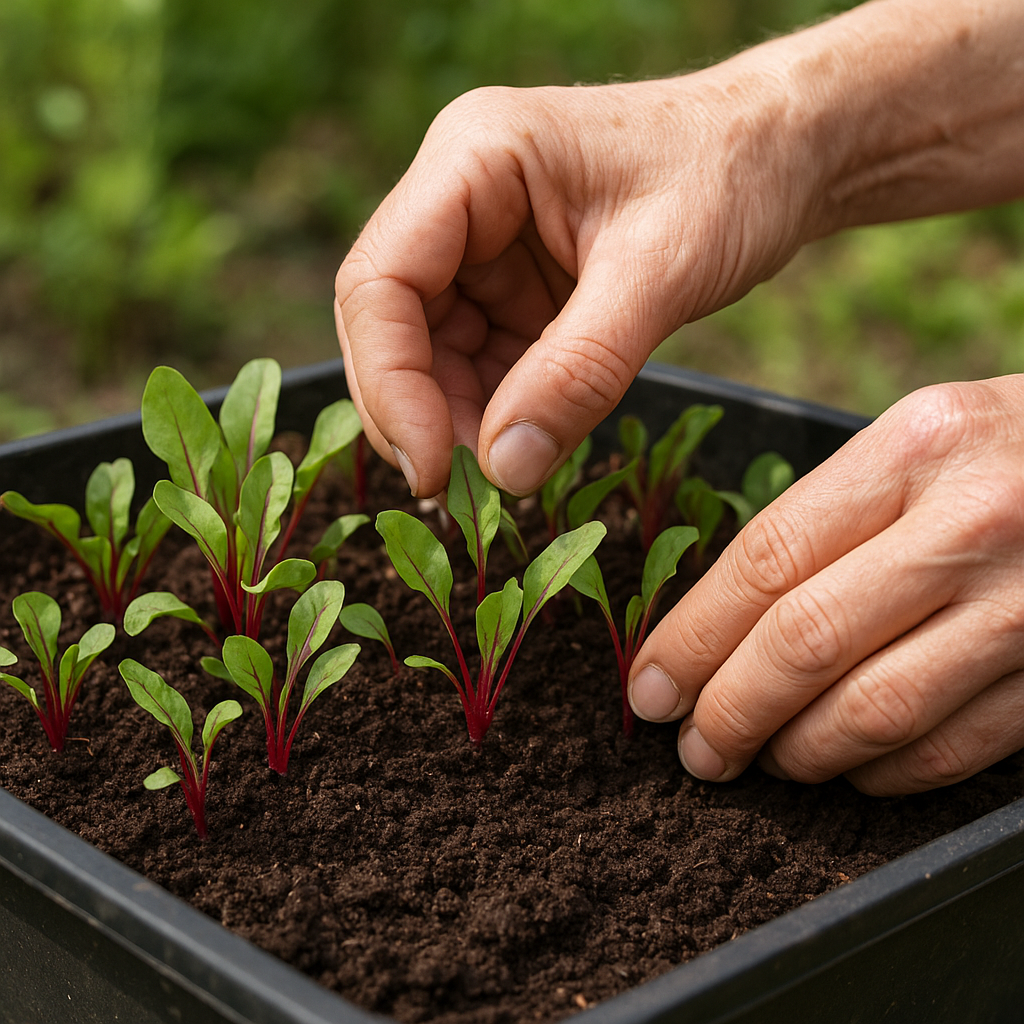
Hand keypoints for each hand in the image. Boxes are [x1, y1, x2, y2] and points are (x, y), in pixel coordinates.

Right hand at [334, 69, 817, 497]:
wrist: (785, 153)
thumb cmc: (732, 175)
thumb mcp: (660, 273)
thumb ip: (579, 372)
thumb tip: (504, 472)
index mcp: (474, 158)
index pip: (380, 282)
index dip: (391, 385)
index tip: (435, 469)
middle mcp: (461, 198)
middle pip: (392, 324)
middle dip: (421, 412)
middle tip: (466, 491)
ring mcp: (486, 244)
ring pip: (431, 351)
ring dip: (459, 420)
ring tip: (510, 472)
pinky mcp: (516, 285)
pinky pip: (482, 361)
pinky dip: (498, 412)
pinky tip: (531, 444)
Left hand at [628, 377, 1023, 794]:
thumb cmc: (1006, 453)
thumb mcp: (917, 442)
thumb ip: (826, 517)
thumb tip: (714, 622)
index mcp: (916, 449)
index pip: (768, 560)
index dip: (693, 636)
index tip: (650, 686)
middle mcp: (974, 524)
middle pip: (808, 644)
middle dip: (729, 710)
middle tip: (692, 749)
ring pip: (875, 711)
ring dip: (796, 753)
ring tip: (756, 759)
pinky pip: (952, 751)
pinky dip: (880, 773)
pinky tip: (844, 766)